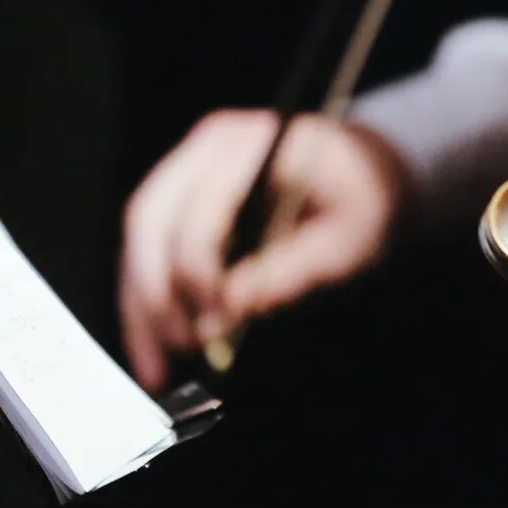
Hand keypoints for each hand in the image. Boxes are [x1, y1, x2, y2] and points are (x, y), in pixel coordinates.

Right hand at [117, 109, 405, 390]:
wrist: (367, 173)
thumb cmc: (364, 197)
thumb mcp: (349, 236)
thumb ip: (293, 268)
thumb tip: (234, 309)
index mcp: (254, 142)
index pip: (202, 207)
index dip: (198, 268)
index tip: (214, 317)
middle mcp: (209, 148)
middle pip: (151, 221)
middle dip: (155, 292)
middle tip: (180, 346)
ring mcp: (189, 170)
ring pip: (140, 242)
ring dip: (141, 307)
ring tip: (156, 365)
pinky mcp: (181, 201)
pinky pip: (149, 252)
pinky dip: (148, 302)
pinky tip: (156, 347)